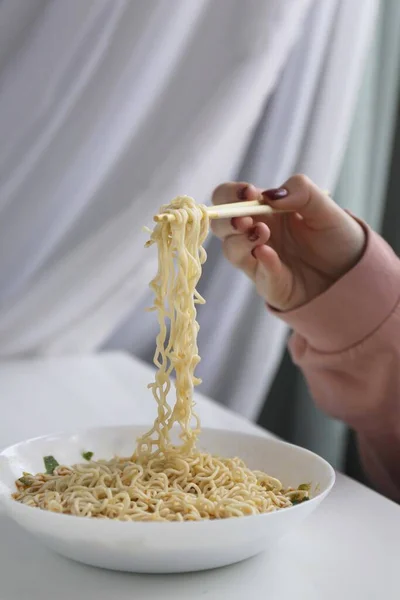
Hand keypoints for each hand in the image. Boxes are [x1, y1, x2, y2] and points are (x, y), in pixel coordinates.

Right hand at [211, 174, 365, 310]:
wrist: (353, 270)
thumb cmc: (336, 236)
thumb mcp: (324, 206)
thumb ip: (301, 191)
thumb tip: (269, 196)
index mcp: (263, 210)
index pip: (229, 198)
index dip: (231, 195)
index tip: (248, 193)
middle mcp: (255, 233)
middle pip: (219, 225)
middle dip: (226, 219)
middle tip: (245, 219)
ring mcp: (258, 260)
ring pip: (230, 250)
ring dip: (240, 240)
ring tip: (262, 234)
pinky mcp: (269, 283)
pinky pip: (258, 274)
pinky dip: (263, 263)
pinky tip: (270, 254)